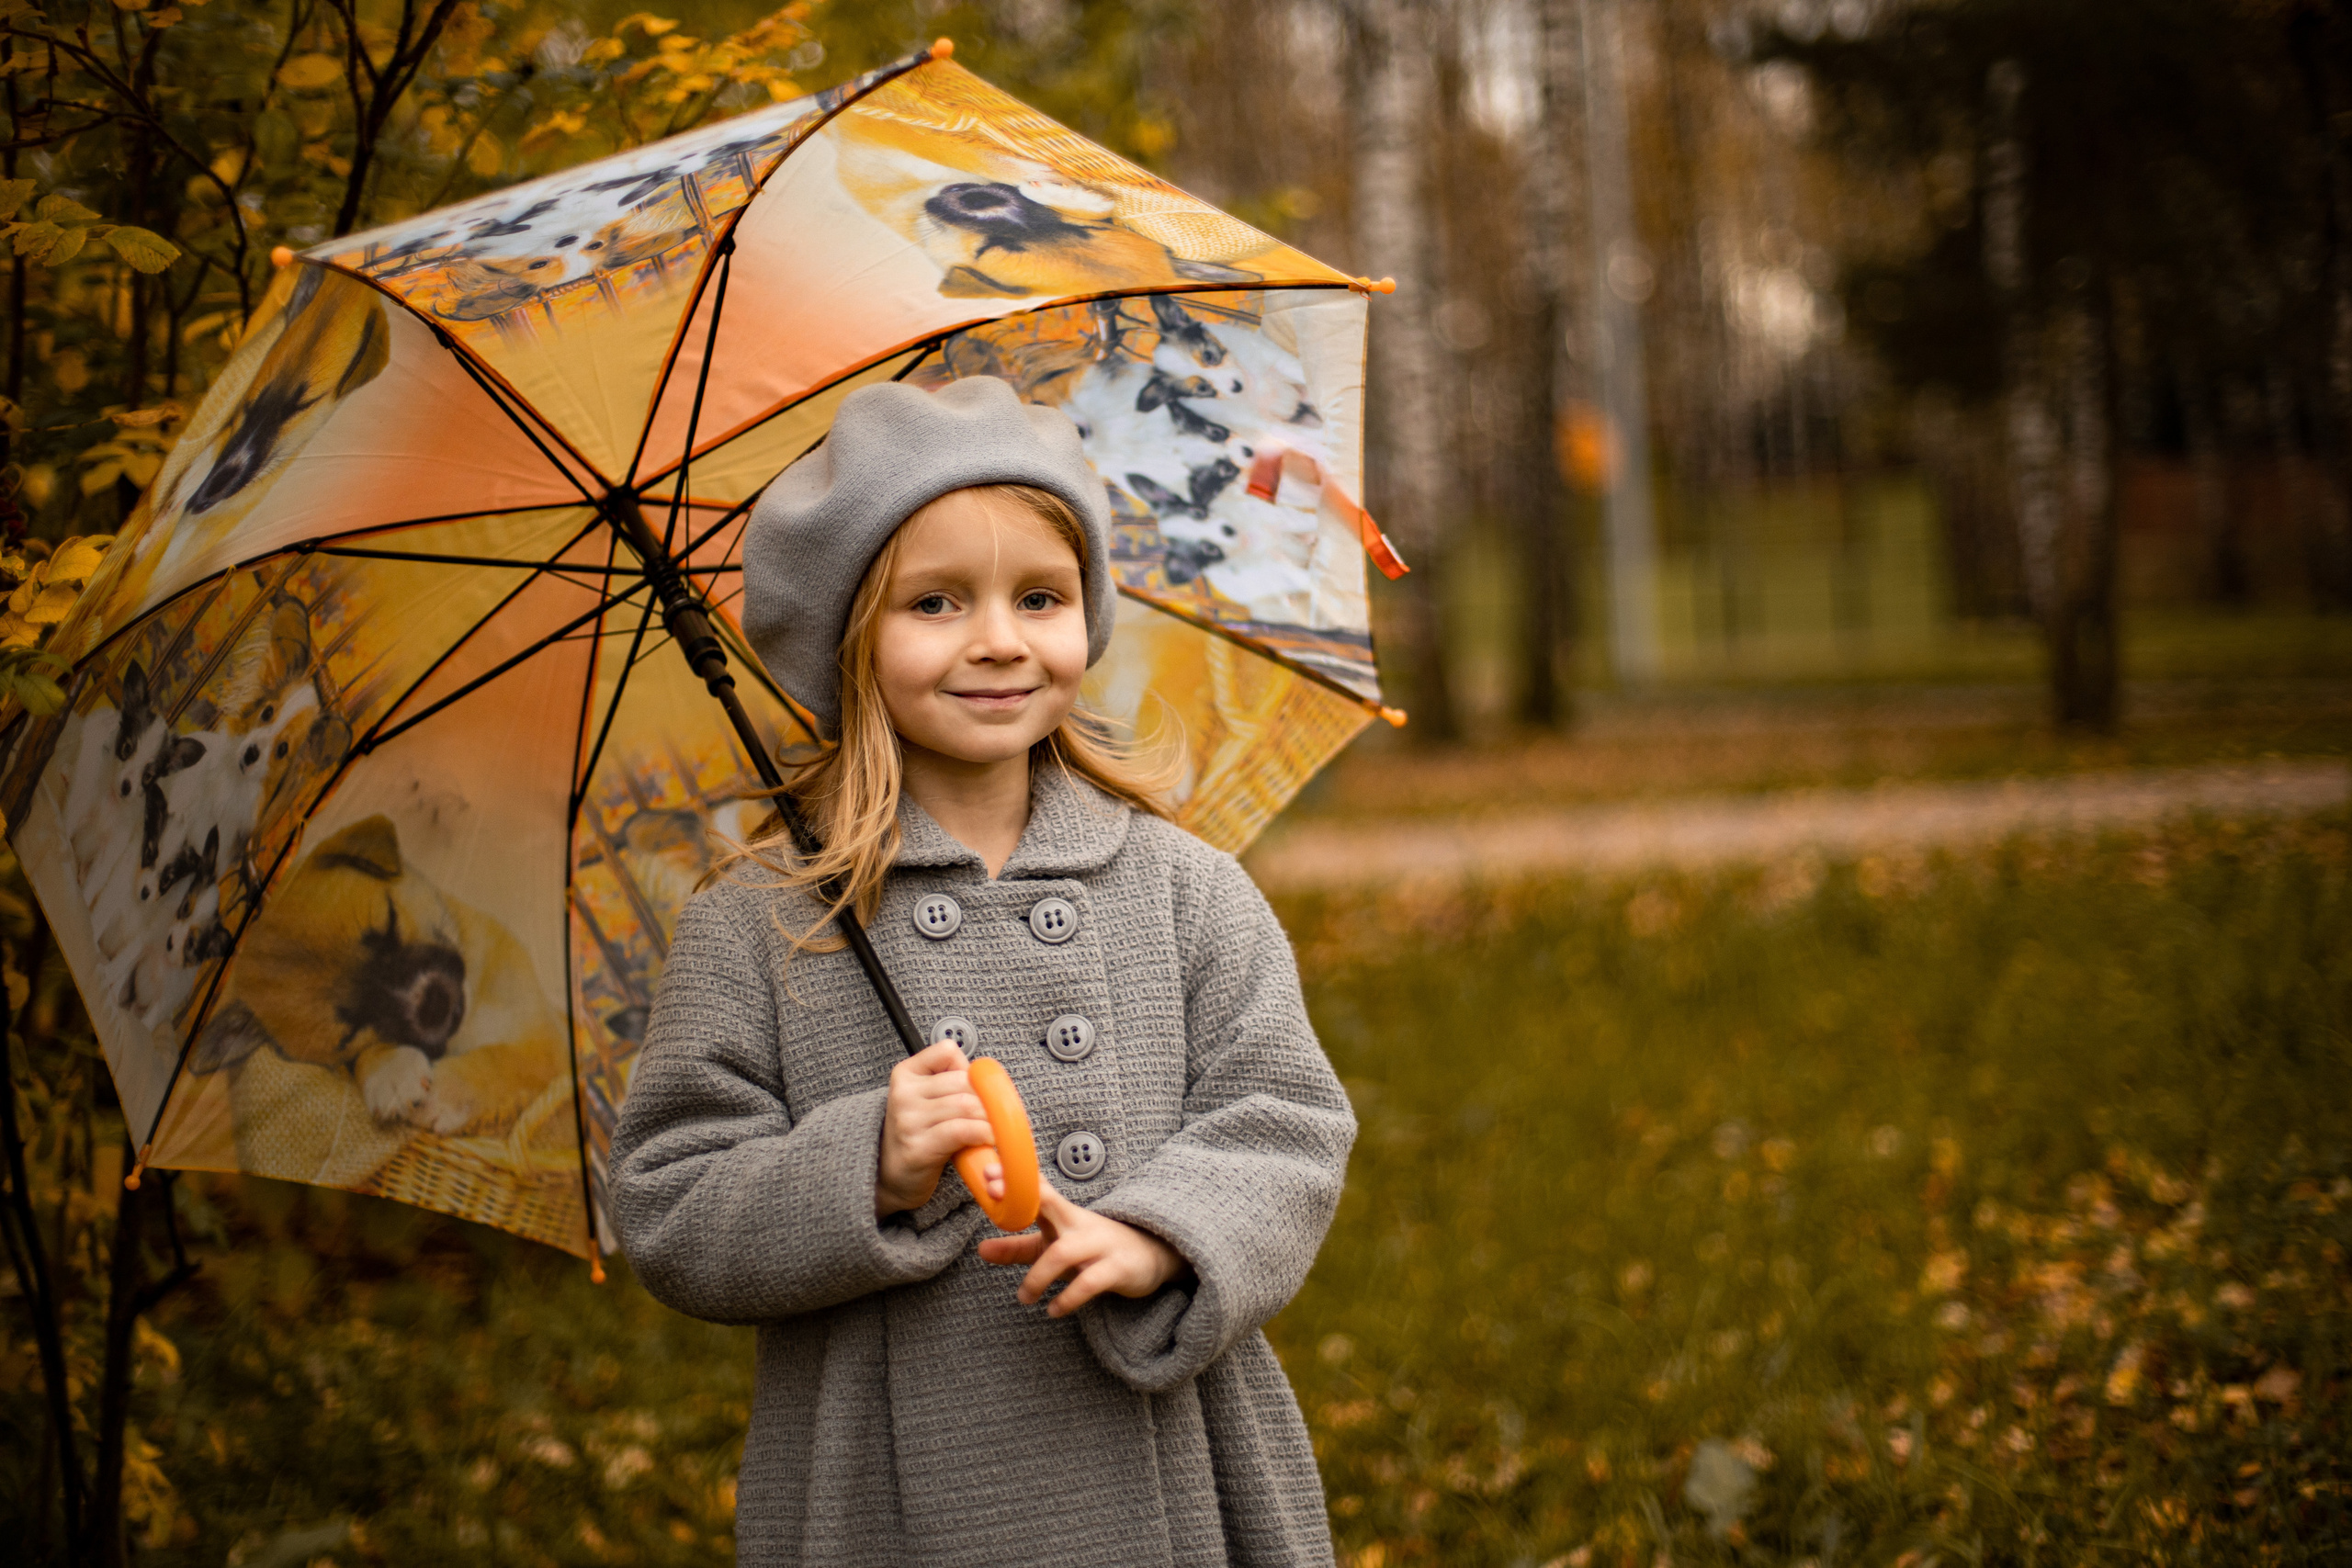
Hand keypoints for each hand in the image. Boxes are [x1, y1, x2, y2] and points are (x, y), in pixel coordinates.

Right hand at [876, 1041, 1003, 1217]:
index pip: (947, 1051)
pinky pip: (962, 1130)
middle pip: (963, 1080)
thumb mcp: (926, 1099)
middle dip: (985, 1097)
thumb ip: (951, 1080)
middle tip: (990, 1114)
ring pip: (967, 1104)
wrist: (894, 1176)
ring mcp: (909, 1121)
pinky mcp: (920, 1147)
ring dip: (988, 1118)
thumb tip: (988, 1076)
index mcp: (905, 1074)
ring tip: (991, 1127)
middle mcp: (903, 1094)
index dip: (966, 1068)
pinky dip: (983, 1133)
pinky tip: (987, 1139)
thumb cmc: (919, 1134)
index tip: (970, 1088)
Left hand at [977, 1186, 1187, 1316]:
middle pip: (1052, 1203)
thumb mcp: (1055, 1245)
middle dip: (1025, 1198)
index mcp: (1064, 1214)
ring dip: (1037, 1277)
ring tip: (1024, 1298)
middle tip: (994, 1195)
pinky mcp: (1117, 1268)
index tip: (988, 1173)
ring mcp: (1100, 1244)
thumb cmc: (1094, 1248)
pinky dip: (1068, 1299)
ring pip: (1063, 1253)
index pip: (1038, 1190)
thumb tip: (981, 1249)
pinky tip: (1054, 1310)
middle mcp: (1080, 1223)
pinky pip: (1089, 1282)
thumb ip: (1018, 1248)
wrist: (1152, 1255)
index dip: (1014, 1180)